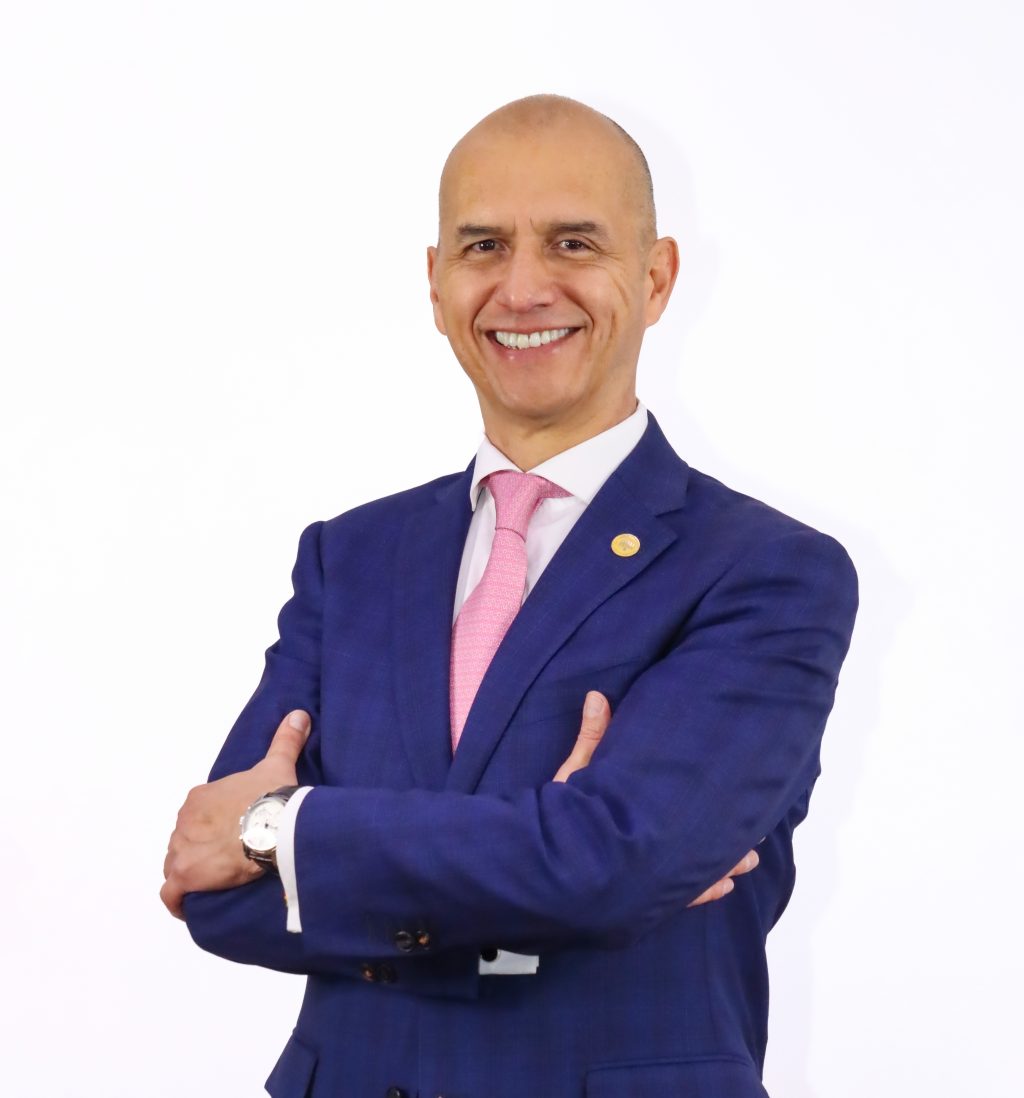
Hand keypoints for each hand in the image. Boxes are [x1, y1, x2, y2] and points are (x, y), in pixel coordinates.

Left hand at [160, 709, 311, 919]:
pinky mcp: (185, 876)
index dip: (212, 827)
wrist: (272, 826)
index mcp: (201, 798)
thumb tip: (298, 715)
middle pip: (187, 841)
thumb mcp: (278, 763)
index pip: (197, 817)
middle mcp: (184, 822)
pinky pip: (171, 893)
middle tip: (229, 860)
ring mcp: (182, 850)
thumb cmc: (272, 797)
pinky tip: (190, 906)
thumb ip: (285, 739)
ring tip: (217, 883)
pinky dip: (178, 901)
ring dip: (192, 874)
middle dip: (201, 851)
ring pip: (178, 864)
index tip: (232, 836)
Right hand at [551, 691, 757, 905]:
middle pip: (701, 841)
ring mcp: (654, 880)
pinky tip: (725, 888)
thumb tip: (596, 695)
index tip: (739, 793)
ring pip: (700, 872)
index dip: (715, 801)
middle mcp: (654, 850)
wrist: (546, 873)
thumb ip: (591, 738)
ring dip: (726, 864)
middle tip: (757, 828)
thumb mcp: (573, 776)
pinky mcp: (646, 902)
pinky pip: (685, 899)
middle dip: (728, 834)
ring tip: (751, 861)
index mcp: (639, 814)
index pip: (683, 806)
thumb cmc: (560, 820)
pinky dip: (707, 892)